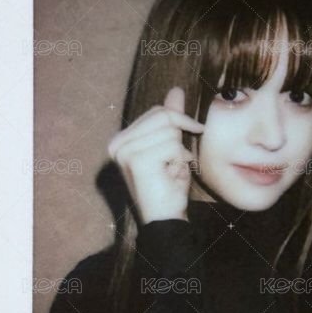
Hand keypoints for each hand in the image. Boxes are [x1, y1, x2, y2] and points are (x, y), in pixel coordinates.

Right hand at [107, 87, 203, 222]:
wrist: (164, 221)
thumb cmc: (168, 189)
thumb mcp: (171, 148)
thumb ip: (171, 119)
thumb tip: (176, 91)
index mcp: (120, 140)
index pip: (156, 112)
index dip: (179, 119)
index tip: (194, 130)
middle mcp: (117, 144)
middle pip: (162, 115)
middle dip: (179, 135)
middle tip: (178, 160)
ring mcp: (124, 151)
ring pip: (170, 131)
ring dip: (178, 153)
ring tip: (170, 171)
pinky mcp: (137, 159)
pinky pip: (172, 145)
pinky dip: (178, 161)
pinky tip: (170, 176)